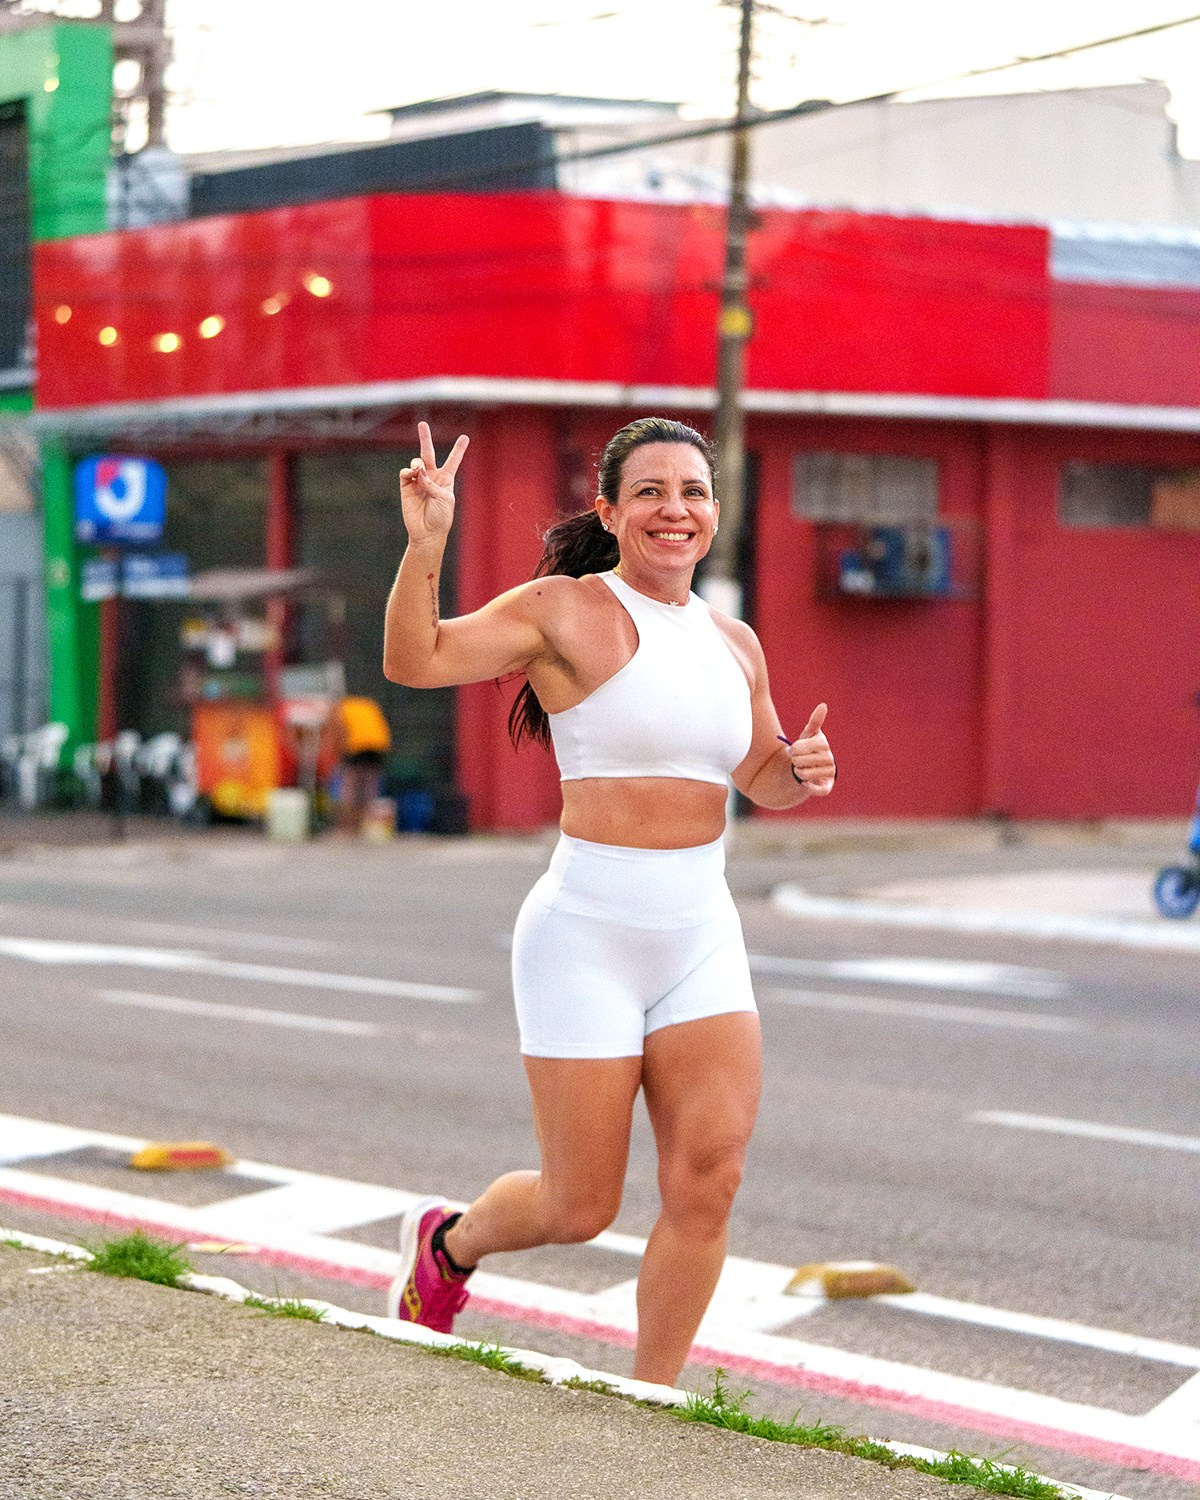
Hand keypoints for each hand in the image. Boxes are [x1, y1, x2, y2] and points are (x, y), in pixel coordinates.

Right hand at [400, 421, 468, 545]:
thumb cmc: (441, 517)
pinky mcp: (406, 487)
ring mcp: (418, 481)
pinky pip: (405, 473)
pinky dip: (408, 472)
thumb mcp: (444, 499)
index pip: (453, 461)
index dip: (458, 449)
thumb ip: (432, 483)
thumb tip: (417, 471)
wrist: (427, 533)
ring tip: (418, 471)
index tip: (465, 437)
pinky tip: (412, 475)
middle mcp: (431, 477)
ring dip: (417, 464)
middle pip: (428, 453)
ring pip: (416, 463)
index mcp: (446, 480)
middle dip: (425, 438)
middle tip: (422, 423)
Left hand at [785, 703, 835, 796]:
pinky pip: (817, 790)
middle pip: (801, 762)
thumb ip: (814, 722)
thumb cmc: (807, 748)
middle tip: (798, 760)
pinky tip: (805, 781)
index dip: (794, 749)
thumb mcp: (808, 735)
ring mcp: (829, 773)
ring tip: (802, 769)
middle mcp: (830, 759)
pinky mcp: (828, 787)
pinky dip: (808, 786)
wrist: (809, 767)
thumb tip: (823, 705)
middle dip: (795, 762)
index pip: (801, 747)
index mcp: (824, 744)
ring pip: (805, 775)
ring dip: (799, 773)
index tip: (794, 749)